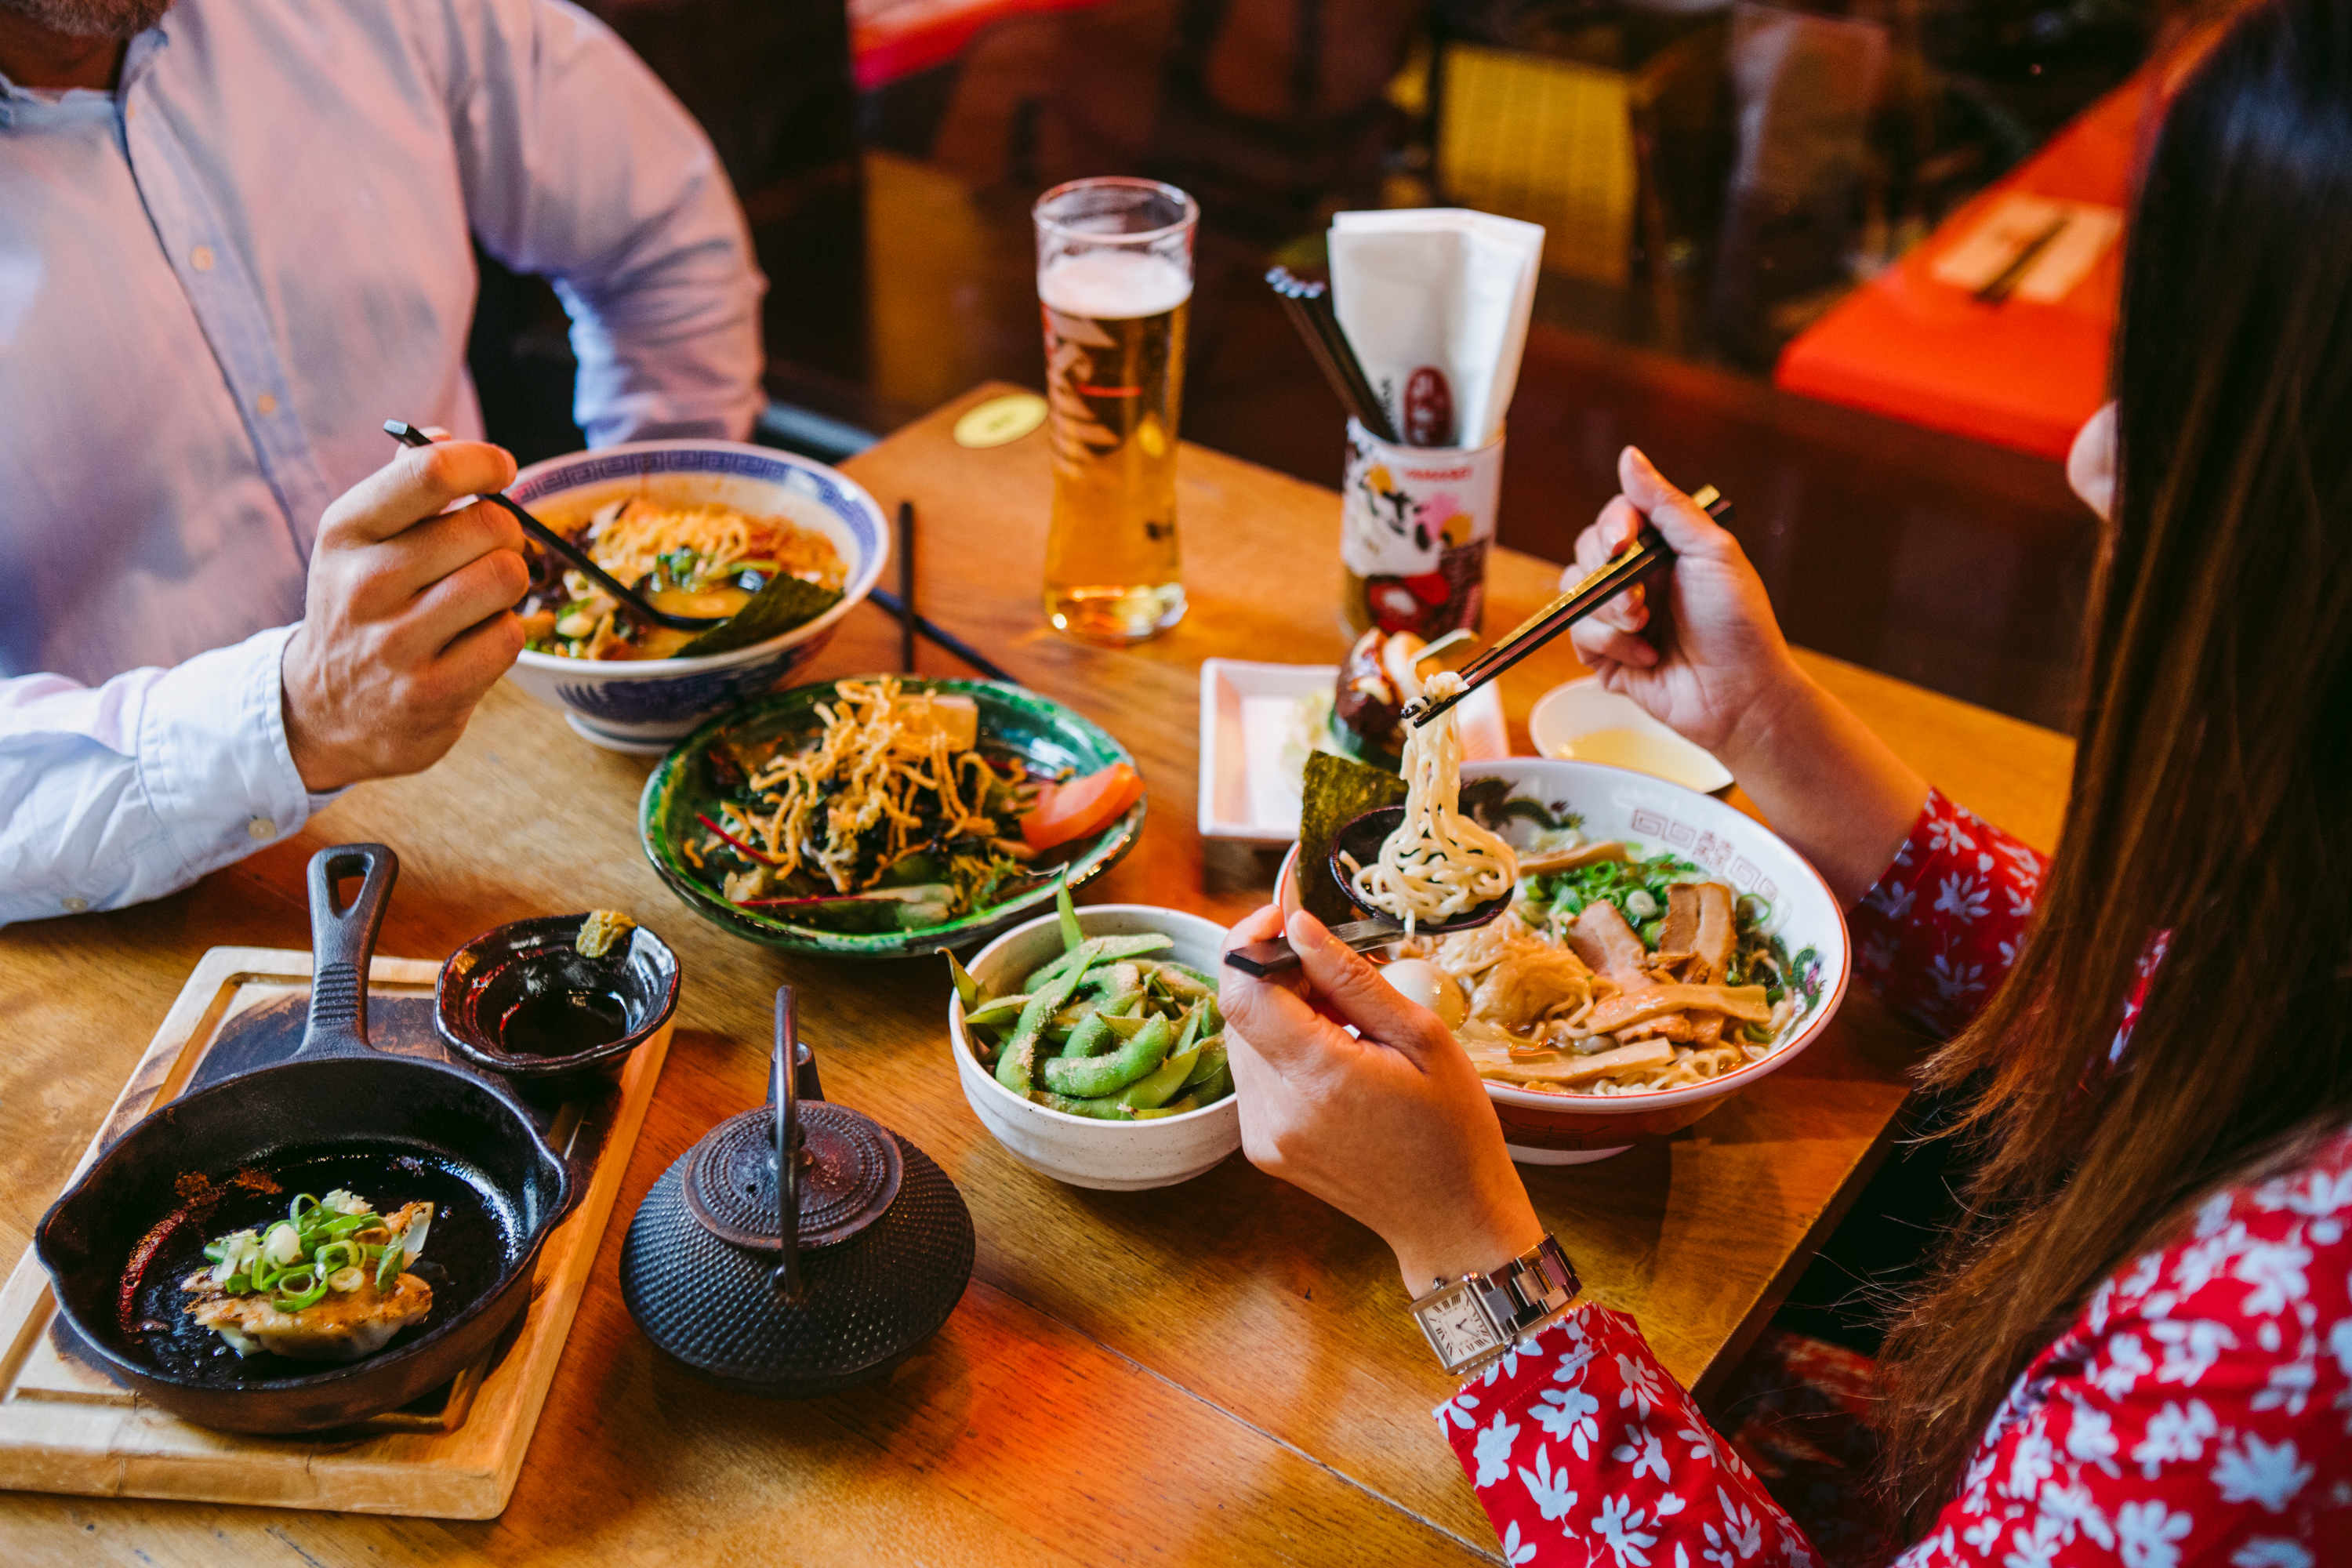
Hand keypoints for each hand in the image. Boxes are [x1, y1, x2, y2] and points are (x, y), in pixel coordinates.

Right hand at [281, 440, 527, 790]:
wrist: (327, 712)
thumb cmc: (362, 608)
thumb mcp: (361, 542)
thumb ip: (403, 485)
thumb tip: (445, 437)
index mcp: (346, 531)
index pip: (431, 472)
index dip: (484, 463)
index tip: (499, 471)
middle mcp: (366, 583)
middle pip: (488, 526)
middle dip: (506, 533)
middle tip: (491, 550)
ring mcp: (398, 643)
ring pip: (505, 578)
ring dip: (510, 585)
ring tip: (483, 596)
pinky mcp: (432, 691)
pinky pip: (509, 636)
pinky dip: (505, 633)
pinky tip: (475, 640)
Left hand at [1219, 905, 1542, 1294]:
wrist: (1450, 1217)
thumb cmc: (1453, 1128)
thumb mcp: (1421, 1037)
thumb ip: (1351, 978)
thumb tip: (1298, 926)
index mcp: (1319, 1078)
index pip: (1242, 992)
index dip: (1251, 942)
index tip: (1285, 920)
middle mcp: (1276, 1110)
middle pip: (1240, 1012)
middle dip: (1278, 977)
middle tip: (1336, 976)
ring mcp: (1262, 1135)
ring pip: (1244, 1040)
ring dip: (1282, 1014)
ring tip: (1345, 1023)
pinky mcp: (1261, 1148)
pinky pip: (1255, 1075)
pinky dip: (1284, 1051)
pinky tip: (1334, 1059)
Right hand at [1566, 446, 1805, 761]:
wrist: (1741, 694)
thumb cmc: (1739, 624)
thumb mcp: (1711, 551)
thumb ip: (1666, 504)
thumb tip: (1629, 456)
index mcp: (1663, 550)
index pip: (1614, 519)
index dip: (1612, 529)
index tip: (1623, 546)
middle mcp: (1637, 579)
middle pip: (1586, 553)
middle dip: (1609, 578)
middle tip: (1642, 600)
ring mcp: (1619, 618)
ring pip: (1574, 595)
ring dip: (1609, 613)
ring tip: (1647, 630)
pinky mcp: (1606, 656)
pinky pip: (1577, 636)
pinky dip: (1610, 646)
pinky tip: (1648, 657)